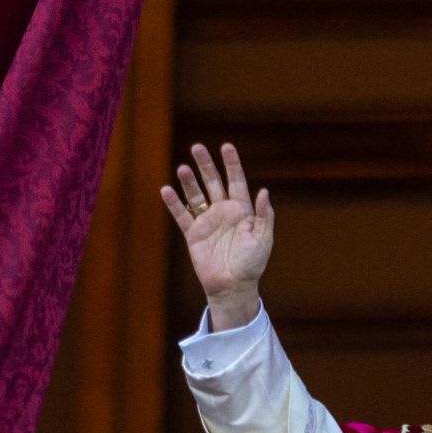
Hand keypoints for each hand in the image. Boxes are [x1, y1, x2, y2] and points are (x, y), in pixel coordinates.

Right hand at [160, 142, 273, 331]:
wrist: (233, 286)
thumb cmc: (252, 264)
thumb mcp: (263, 239)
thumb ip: (264, 215)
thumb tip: (264, 191)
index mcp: (242, 211)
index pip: (236, 181)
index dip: (232, 164)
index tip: (226, 146)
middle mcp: (224, 212)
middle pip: (213, 182)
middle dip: (206, 165)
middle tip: (197, 147)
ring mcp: (207, 222)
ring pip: (196, 195)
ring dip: (189, 181)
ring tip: (182, 167)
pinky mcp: (193, 234)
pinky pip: (182, 215)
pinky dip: (174, 203)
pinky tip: (166, 189)